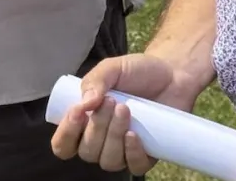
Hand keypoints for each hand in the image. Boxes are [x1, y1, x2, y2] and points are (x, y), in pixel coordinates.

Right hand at [50, 53, 204, 174]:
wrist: (172, 73)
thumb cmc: (136, 72)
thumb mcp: (112, 68)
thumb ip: (95, 80)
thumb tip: (84, 103)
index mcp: (84, 124)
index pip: (63, 144)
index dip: (66, 134)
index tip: (78, 112)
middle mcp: (99, 143)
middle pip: (87, 152)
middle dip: (97, 127)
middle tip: (113, 101)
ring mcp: (122, 151)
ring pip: (108, 161)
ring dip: (114, 137)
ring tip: (125, 110)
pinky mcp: (146, 155)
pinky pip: (134, 167)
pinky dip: (132, 153)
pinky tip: (134, 135)